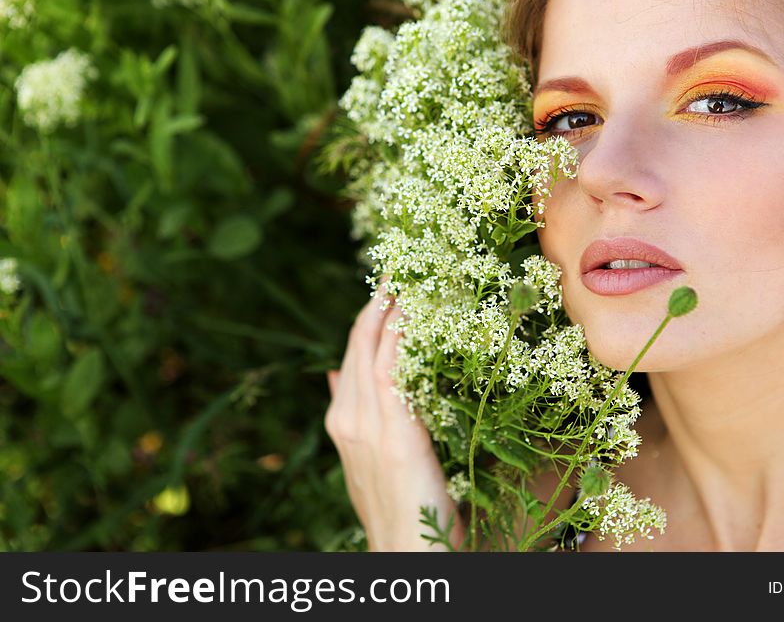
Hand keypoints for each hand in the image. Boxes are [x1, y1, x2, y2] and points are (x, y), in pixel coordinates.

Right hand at [325, 286, 464, 550]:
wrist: (404, 556)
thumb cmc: (399, 511)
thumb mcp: (371, 458)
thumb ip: (355, 414)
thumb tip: (335, 372)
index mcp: (343, 422)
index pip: (352, 355)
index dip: (368, 320)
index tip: (388, 288)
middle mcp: (347, 419)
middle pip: (358, 344)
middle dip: (376, 304)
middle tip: (397, 266)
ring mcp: (366, 427)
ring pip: (371, 351)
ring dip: (387, 311)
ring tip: (404, 275)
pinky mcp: (394, 437)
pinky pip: (392, 373)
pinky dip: (398, 339)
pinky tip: (410, 313)